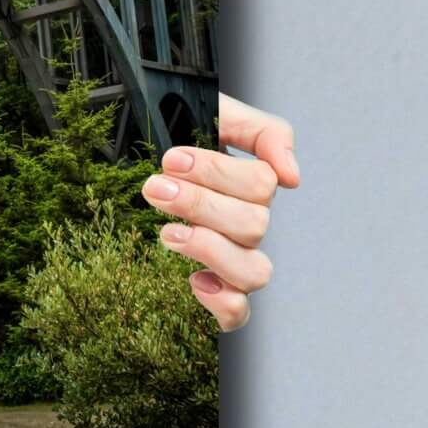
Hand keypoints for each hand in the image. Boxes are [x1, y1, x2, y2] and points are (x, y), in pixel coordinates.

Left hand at [144, 93, 298, 332]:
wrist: (136, 155)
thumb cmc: (180, 138)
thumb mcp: (218, 114)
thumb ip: (263, 131)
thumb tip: (292, 176)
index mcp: (252, 186)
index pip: (260, 185)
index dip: (217, 172)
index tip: (172, 159)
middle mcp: (248, 225)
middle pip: (253, 225)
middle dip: (200, 204)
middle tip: (156, 187)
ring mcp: (235, 260)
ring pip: (254, 272)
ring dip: (210, 250)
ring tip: (167, 233)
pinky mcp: (215, 291)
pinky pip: (237, 313)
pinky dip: (222, 302)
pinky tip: (194, 280)